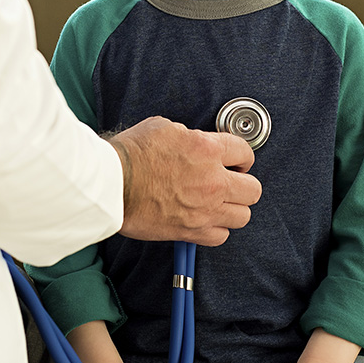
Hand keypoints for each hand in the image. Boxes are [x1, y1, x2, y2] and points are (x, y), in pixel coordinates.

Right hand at [110, 116, 260, 246]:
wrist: (110, 184)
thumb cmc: (130, 155)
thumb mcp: (163, 127)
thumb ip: (189, 136)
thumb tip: (194, 142)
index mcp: (207, 150)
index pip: (245, 152)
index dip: (241, 156)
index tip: (236, 161)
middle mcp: (212, 181)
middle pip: (253, 189)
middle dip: (243, 184)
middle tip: (231, 182)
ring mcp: (204, 209)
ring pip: (243, 216)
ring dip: (233, 208)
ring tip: (220, 203)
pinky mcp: (191, 231)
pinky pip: (220, 236)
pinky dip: (216, 229)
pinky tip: (206, 219)